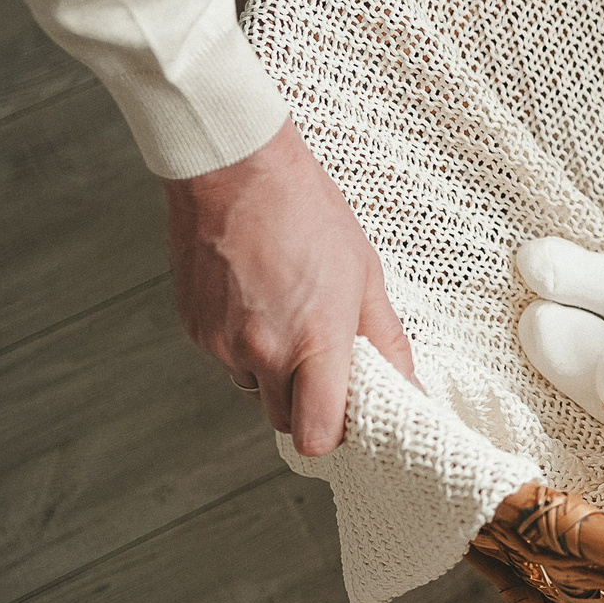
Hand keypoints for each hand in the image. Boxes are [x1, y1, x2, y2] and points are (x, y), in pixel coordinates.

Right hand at [165, 120, 414, 455]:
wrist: (235, 168)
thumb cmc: (306, 212)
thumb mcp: (365, 274)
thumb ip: (386, 340)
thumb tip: (410, 386)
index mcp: (313, 341)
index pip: (317, 434)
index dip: (333, 432)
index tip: (349, 412)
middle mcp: (262, 351)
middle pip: (284, 420)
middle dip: (306, 403)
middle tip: (324, 361)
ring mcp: (221, 342)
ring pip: (252, 387)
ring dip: (273, 371)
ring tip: (288, 314)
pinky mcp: (192, 329)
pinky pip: (224, 358)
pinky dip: (243, 344)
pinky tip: (257, 299)